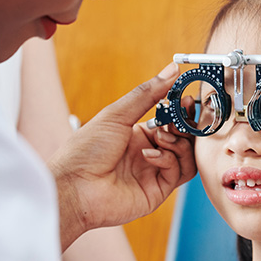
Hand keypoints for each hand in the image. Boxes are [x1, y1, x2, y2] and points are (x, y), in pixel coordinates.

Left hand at [48, 63, 195, 248]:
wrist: (73, 187)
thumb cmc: (85, 151)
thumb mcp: (116, 114)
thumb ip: (147, 94)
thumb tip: (171, 70)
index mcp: (137, 134)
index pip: (170, 120)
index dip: (180, 110)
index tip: (186, 98)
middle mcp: (148, 152)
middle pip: (183, 138)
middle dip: (184, 124)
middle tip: (181, 115)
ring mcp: (153, 173)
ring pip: (186, 156)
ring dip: (178, 142)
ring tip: (161, 137)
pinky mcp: (157, 191)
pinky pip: (178, 172)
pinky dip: (168, 159)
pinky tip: (149, 155)